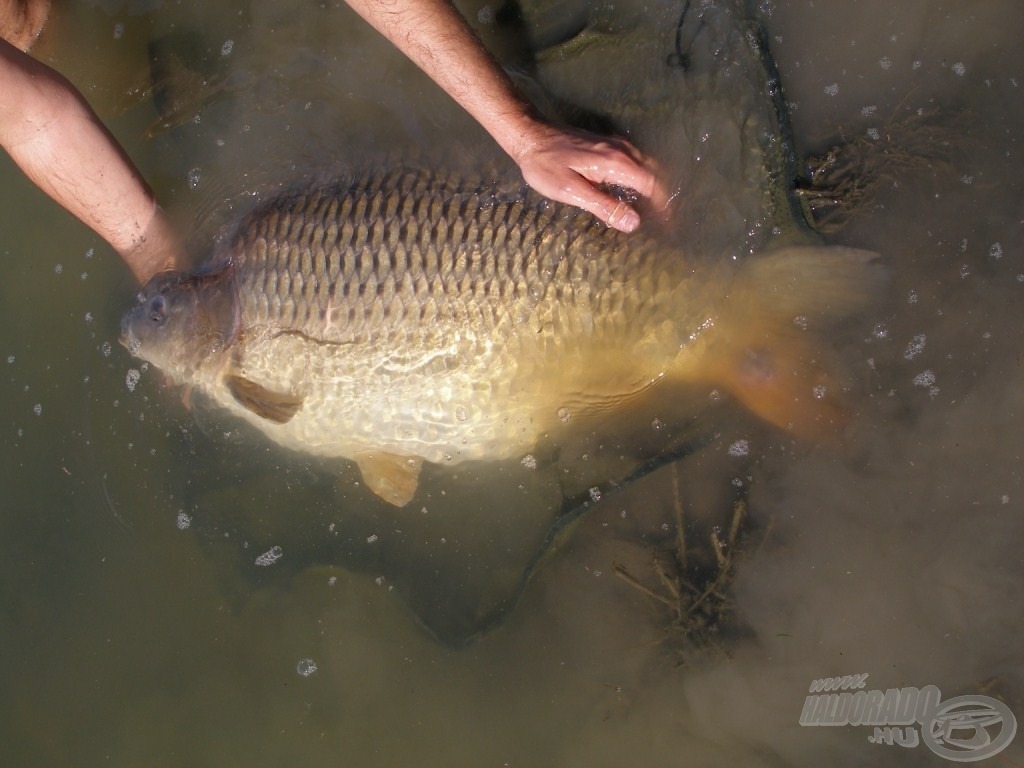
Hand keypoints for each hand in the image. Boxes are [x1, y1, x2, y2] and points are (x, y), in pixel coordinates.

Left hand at [511, 122, 669, 232]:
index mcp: (616, 163)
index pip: (651, 186)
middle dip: (660, 198)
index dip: (661, 206)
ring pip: (645, 167)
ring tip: (651, 212)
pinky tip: (633, 194)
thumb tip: (634, 223)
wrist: (530, 136)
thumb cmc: (546, 166)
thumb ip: (603, 205)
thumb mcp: (572, 191)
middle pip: (653, 175)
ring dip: (651, 188)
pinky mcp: (607, 145)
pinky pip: (634, 163)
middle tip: (661, 222)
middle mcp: (622, 150)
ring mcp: (615, 145)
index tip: (666, 225)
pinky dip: (640, 179)